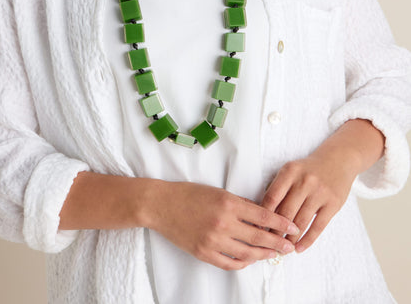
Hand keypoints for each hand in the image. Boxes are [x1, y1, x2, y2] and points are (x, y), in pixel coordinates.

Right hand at [145, 181, 299, 270]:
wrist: (161, 205)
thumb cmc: (189, 194)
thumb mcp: (218, 192)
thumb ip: (239, 204)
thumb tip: (260, 214)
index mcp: (228, 203)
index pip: (262, 216)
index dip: (280, 223)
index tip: (292, 227)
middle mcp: (222, 223)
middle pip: (258, 237)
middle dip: (277, 243)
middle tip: (289, 246)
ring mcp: (212, 240)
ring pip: (246, 253)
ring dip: (263, 255)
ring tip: (273, 254)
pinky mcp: (203, 253)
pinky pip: (229, 263)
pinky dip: (242, 263)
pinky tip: (250, 259)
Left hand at [262, 150, 357, 253]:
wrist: (338, 160)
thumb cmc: (309, 169)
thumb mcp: (291, 170)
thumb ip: (279, 188)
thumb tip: (264, 214)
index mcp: (289, 171)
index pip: (272, 197)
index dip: (263, 216)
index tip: (258, 228)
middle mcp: (304, 181)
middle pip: (285, 212)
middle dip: (276, 231)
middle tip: (270, 243)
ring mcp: (320, 192)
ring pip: (300, 222)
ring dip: (290, 239)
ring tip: (283, 248)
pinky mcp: (333, 203)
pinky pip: (318, 226)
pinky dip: (307, 240)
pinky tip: (299, 248)